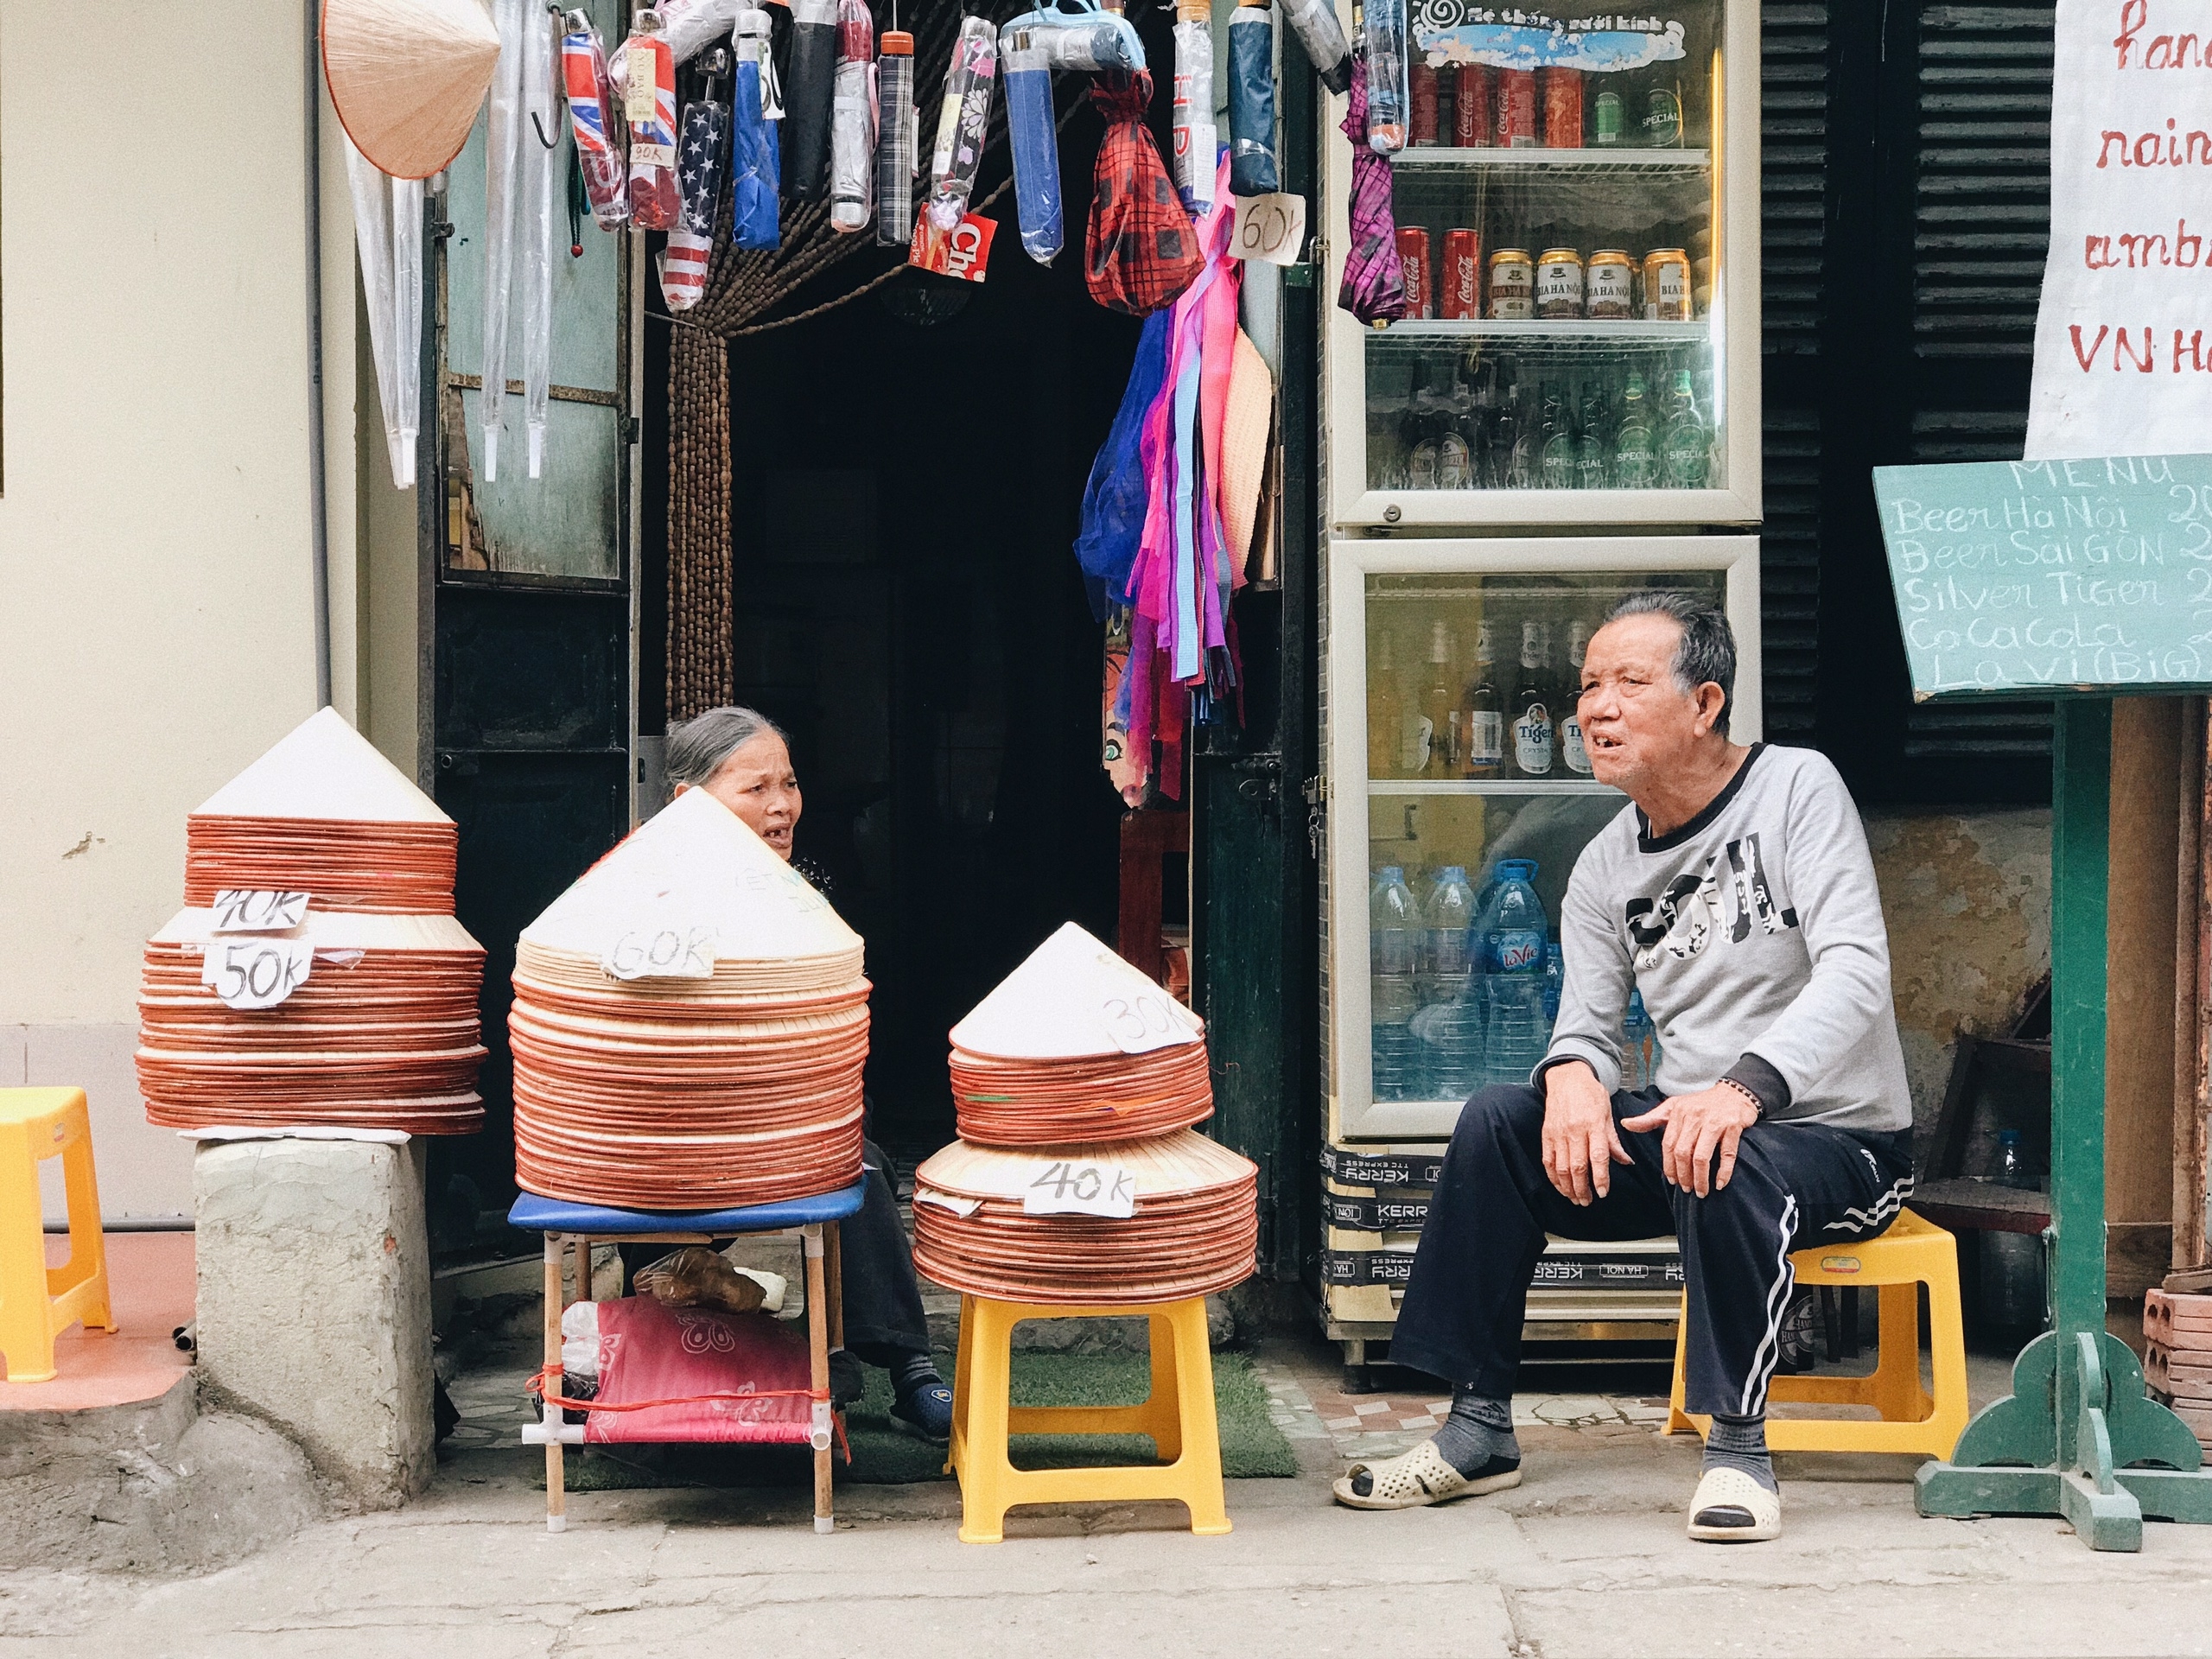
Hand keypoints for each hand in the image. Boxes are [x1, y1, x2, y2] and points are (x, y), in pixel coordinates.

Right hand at [1540, 1060, 1630, 1205]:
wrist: (1566, 1077)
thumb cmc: (1590, 1094)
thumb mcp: (1607, 1113)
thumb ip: (1613, 1140)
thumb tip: (1626, 1161)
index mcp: (1593, 1124)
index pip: (1598, 1156)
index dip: (1600, 1177)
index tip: (1603, 1192)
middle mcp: (1574, 1130)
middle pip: (1578, 1166)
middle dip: (1583, 1188)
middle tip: (1588, 1201)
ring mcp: (1558, 1133)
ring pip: (1561, 1167)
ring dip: (1568, 1187)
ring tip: (1576, 1198)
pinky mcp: (1547, 1134)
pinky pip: (1548, 1160)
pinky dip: (1553, 1176)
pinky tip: (1560, 1186)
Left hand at [1619, 1085, 1759, 1196]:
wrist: (1734, 1093)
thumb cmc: (1701, 1103)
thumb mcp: (1674, 1106)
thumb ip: (1650, 1118)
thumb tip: (1625, 1124)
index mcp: (1678, 1113)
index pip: (1668, 1145)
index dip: (1669, 1166)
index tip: (1672, 1181)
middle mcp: (1694, 1117)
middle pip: (1683, 1152)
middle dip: (1683, 1175)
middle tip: (1686, 1189)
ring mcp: (1714, 1122)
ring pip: (1701, 1156)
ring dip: (1700, 1178)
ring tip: (1701, 1191)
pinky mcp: (1733, 1127)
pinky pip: (1727, 1154)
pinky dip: (1723, 1172)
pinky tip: (1719, 1184)